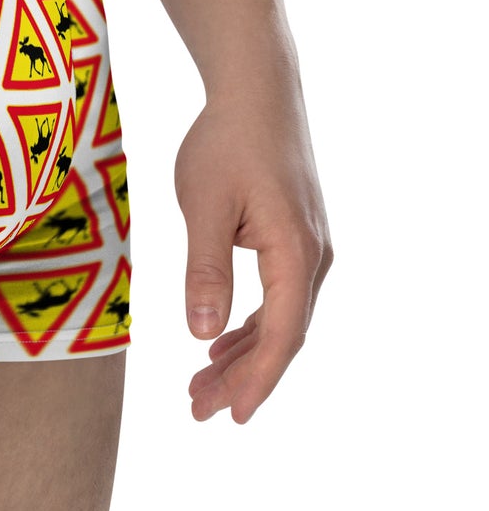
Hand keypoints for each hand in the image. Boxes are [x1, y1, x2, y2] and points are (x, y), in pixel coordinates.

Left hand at [174, 77, 332, 421]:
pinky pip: (276, 298)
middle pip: (281, 336)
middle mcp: (312, 257)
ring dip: (241, 356)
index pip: (280, 336)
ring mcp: (306, 248)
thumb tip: (201, 334)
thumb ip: (204, 270)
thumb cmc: (225, 144)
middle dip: (241, 379)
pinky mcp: (292, 238)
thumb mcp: (203, 207)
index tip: (231, 417)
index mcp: (296, 254)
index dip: (256, 381)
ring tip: (199, 388)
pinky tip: (218, 345)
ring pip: (279, 319)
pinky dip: (248, 326)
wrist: (255, 94)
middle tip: (197, 411)